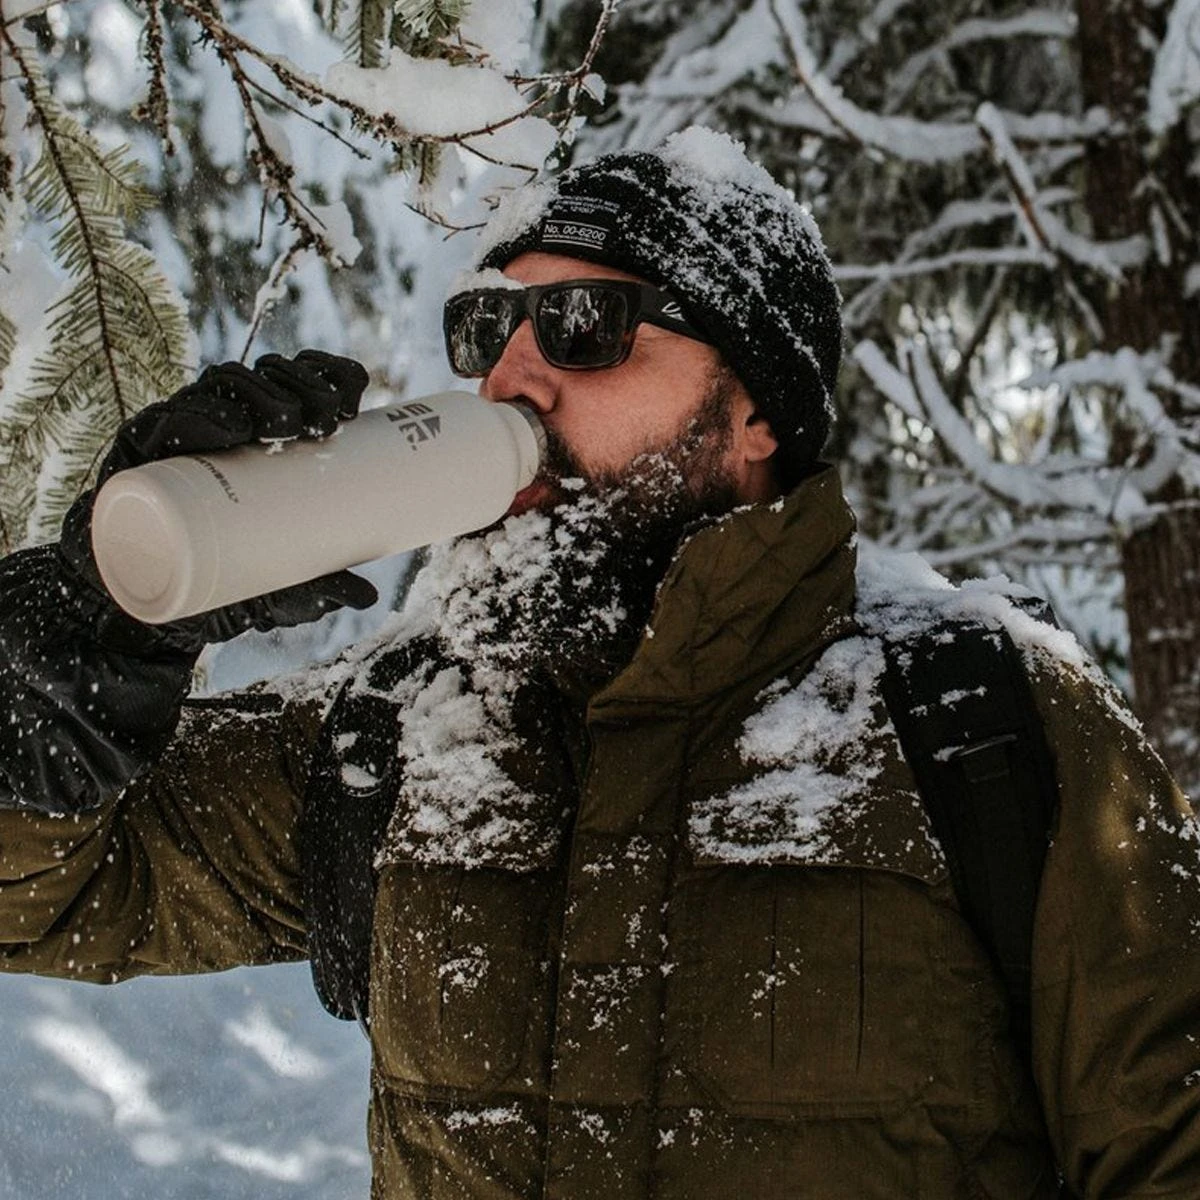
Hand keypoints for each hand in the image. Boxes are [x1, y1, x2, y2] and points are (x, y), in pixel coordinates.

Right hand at [60, 350, 378, 651]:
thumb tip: (368, 597)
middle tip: (324, 422)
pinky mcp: (140, 450)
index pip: (302, 383)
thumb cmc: (218, 581)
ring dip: (260, 394)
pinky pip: (165, 421)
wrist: (143, 602)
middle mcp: (226, 422)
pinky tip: (230, 429)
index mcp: (266, 437)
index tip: (353, 403)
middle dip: (302, 386)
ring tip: (285, 426)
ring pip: (222, 386)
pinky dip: (198, 418)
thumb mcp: (275, 589)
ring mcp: (182, 430)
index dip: (330, 376)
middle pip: (268, 377)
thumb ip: (315, 590)